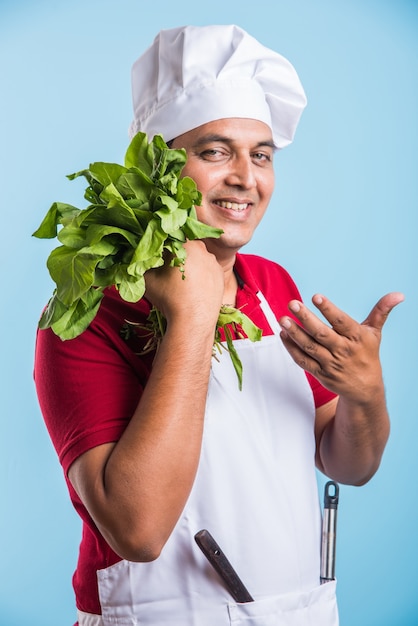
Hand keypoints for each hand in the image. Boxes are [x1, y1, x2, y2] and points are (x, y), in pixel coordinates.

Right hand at [144, 240, 223, 327]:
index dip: (160, 246)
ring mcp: (214, 262)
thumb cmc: (169, 298)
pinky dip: (200, 275)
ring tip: (179, 282)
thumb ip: (140, 263)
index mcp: (185, 244)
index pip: (169, 237)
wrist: (193, 321)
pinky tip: (191, 287)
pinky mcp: (221, 275)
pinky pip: (207, 269)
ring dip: (188, 264)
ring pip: (197, 258)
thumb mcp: (146, 278)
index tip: (156, 258)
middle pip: (185, 247)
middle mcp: (203, 249)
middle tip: (166, 270)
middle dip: (175, 255)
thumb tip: (136, 257)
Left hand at [279, 292, 403, 401]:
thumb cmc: (367, 354)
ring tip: (283, 319)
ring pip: (310, 347)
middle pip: (322, 333)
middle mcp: (343, 351)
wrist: (365, 389)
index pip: (341, 322)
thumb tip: (398, 294)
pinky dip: (292, 349)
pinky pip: (303, 360)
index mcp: (357, 338)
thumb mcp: (375, 333)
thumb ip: (381, 311)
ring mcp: (330, 363)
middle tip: (292, 303)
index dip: (329, 310)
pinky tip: (283, 335)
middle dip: (306, 318)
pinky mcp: (320, 373)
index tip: (316, 297)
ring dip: (295, 333)